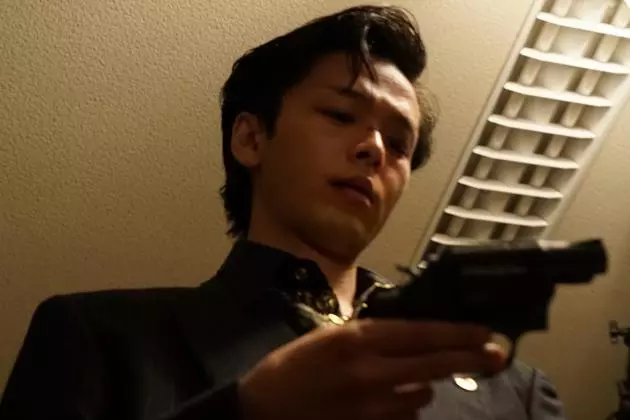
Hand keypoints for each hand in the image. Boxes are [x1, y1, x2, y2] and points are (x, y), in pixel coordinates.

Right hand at [238, 319, 504, 419]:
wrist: (262, 412)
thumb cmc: (293, 368)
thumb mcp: (328, 338)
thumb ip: (370, 335)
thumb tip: (412, 333)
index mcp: (358, 339)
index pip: (422, 334)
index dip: (458, 332)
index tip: (485, 331)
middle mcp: (371, 372)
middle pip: (435, 364)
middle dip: (472, 357)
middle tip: (498, 355)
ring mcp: (372, 408)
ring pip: (422, 395)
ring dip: (422, 386)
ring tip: (400, 381)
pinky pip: (404, 418)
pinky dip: (403, 409)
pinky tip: (383, 404)